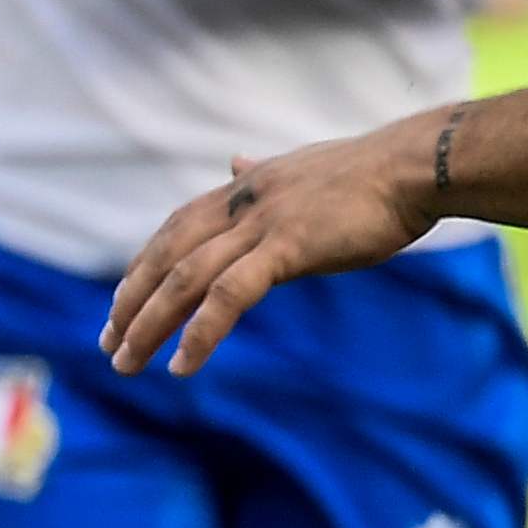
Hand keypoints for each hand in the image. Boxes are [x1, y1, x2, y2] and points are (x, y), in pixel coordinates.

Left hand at [105, 120, 441, 376]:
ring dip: (149, 324)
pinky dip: (200, 331)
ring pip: (185, 279)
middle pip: (167, 256)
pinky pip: (229, 295)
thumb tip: (234, 162)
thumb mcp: (300, 170)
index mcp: (242, 188)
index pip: (174, 229)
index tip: (121, 303)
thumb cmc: (370, 174)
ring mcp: (262, 224)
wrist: (419, 166)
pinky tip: (181, 364)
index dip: (143, 267)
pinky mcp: (288, 246)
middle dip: (130, 302)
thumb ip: (260, 176)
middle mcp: (241, 202)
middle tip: (109, 343)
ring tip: (127, 363)